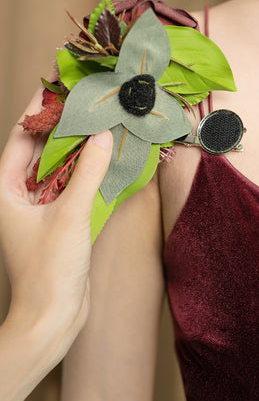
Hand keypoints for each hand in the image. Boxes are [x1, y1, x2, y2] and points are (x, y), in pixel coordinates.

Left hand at [0, 86, 112, 341]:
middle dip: (63, 124)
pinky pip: (73, 185)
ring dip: (79, 147)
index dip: (39, 109)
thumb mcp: (69, 216)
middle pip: (42, 148)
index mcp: (5, 190)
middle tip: (86, 97)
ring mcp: (38, 208)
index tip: (57, 82)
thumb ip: (88, 173)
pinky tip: (106, 156)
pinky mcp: (58, 220)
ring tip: (101, 120)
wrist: (53, 318)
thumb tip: (104, 136)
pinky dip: (88, 170)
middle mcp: (18, 195)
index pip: (23, 137)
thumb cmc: (49, 270)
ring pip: (60, 167)